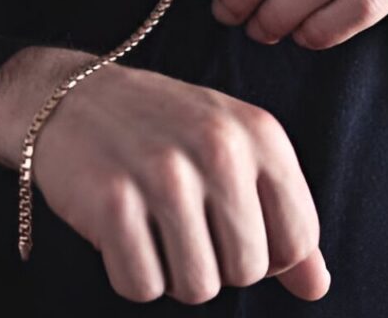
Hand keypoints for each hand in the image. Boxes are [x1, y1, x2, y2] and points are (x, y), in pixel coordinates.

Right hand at [0, 46, 329, 304]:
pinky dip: (131, 275)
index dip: (267, 257)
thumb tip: (316, 289)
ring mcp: (164, 174)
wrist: (71, 98)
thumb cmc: (165, 130)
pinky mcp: (111, 200)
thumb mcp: (236, 151)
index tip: (231, 232)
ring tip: (155, 229)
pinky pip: (141, 285)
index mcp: (261, 134)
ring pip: (197, 287)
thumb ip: (283, 217)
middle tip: (184, 227)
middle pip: (247, 272)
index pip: (297, 241)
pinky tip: (122, 233)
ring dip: (173, 274)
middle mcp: (219, 149)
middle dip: (216, 266)